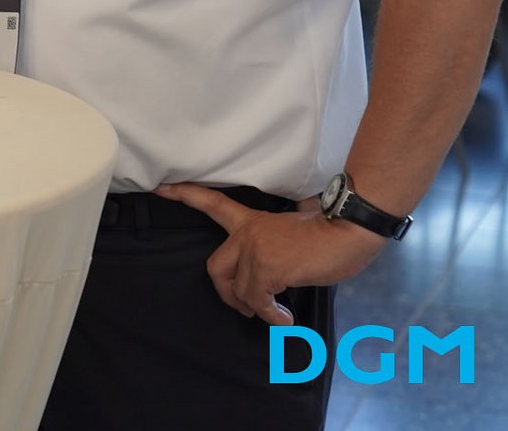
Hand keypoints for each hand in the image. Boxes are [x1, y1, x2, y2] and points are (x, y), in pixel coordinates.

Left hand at [155, 183, 388, 323]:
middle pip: (216, 267)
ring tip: (276, 314)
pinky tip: (284, 319)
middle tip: (244, 306)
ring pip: (241, 291)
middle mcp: (246, 233)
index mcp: (251, 220)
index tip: (160, 188)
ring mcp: (254, 250)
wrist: (347, 230)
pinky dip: (270, 315)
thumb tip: (278, 259)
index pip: (211, 204)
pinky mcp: (267, 268)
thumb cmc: (327, 231)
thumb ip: (274, 240)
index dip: (185, 196)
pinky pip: (258, 301)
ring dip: (258, 308)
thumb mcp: (292, 229)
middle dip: (227, 292)